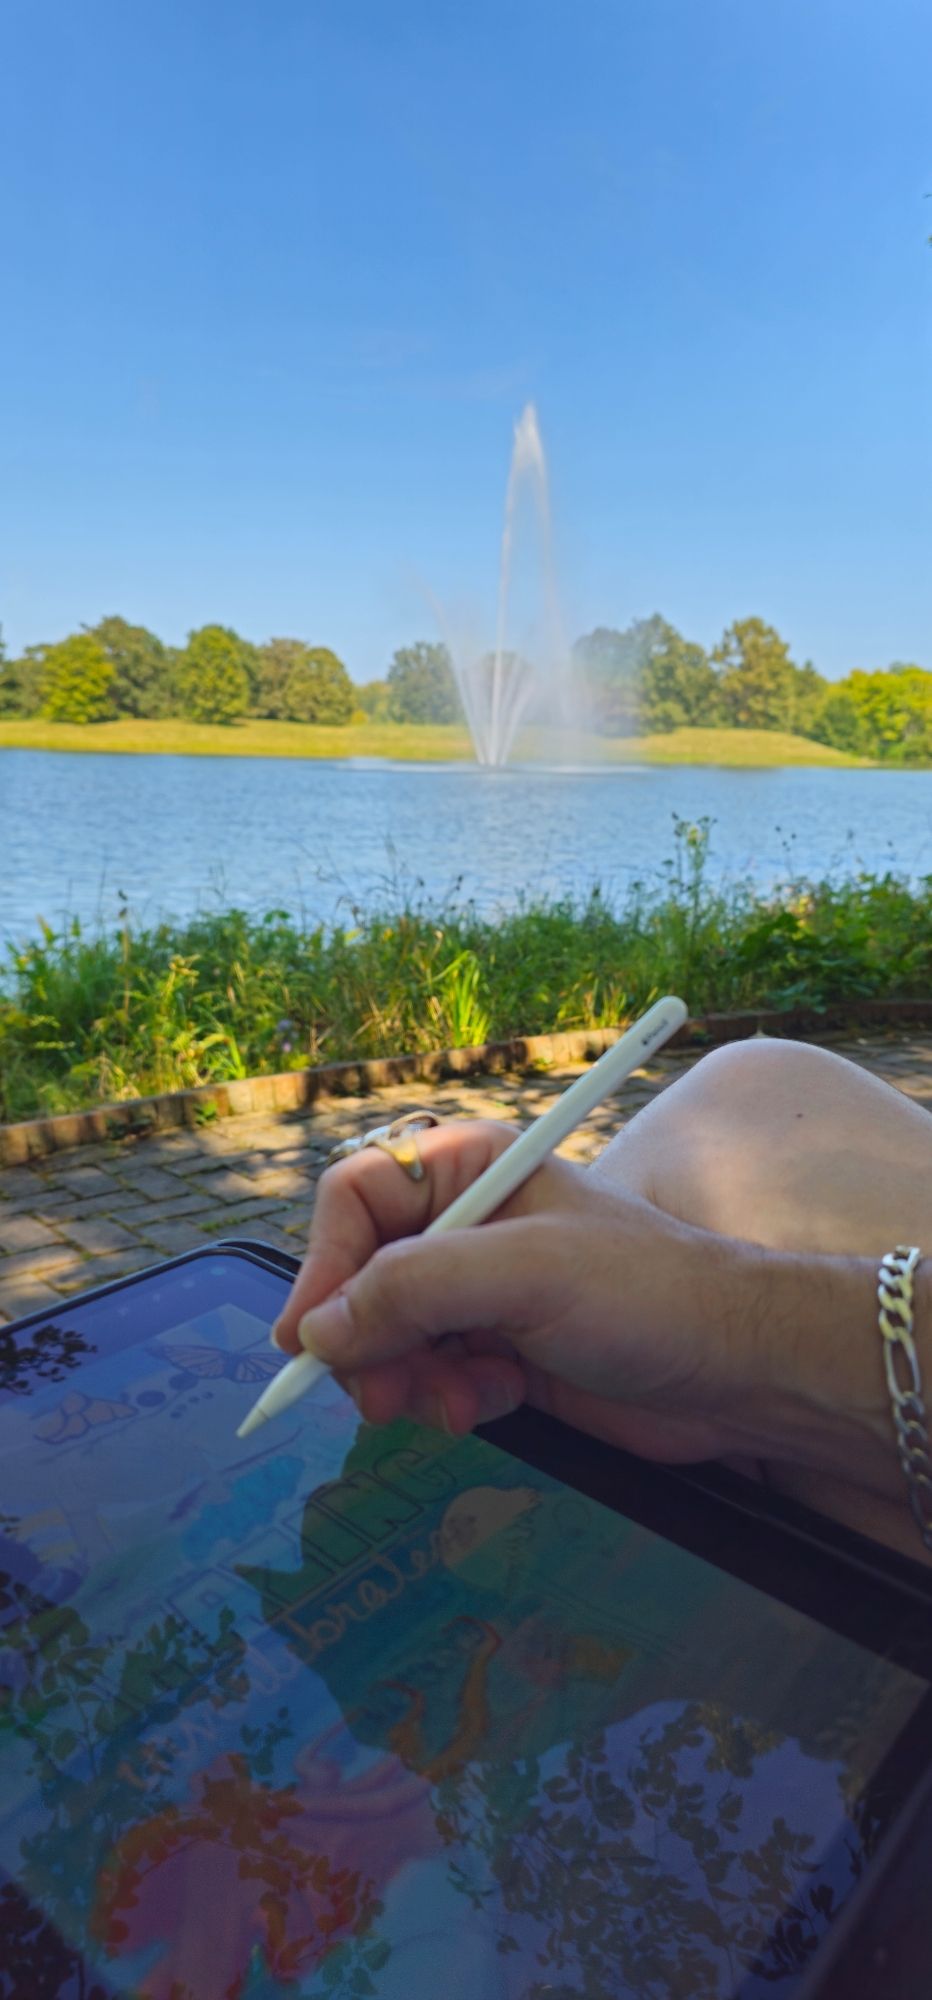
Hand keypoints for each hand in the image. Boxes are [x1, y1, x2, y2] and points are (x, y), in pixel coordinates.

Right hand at [272, 1118, 760, 1464]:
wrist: (737, 1371)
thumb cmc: (646, 1294)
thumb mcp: (524, 1275)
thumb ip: (413, 1290)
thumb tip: (319, 1331)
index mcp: (469, 1169)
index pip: (354, 1199)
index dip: (324, 1266)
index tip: (310, 1339)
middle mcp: (465, 1225)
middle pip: (359, 1277)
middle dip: (365, 1341)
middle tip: (380, 1399)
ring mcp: (481, 1292)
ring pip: (387, 1338)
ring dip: (405, 1381)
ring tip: (455, 1404)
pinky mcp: (499, 1352)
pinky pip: (429, 1378)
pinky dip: (444, 1400)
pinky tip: (491, 1406)